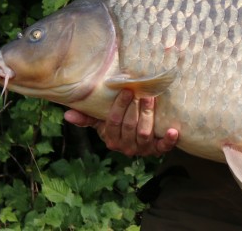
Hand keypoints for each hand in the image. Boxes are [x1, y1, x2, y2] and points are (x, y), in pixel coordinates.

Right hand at [64, 89, 178, 157]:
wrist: (141, 138)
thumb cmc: (119, 125)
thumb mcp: (102, 121)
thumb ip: (87, 117)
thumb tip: (67, 114)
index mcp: (111, 139)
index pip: (113, 122)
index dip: (119, 107)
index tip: (127, 90)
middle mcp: (125, 147)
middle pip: (129, 127)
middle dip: (136, 109)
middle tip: (142, 92)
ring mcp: (142, 149)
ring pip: (144, 134)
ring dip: (149, 117)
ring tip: (152, 100)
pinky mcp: (157, 150)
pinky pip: (163, 147)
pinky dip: (169, 140)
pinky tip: (174, 131)